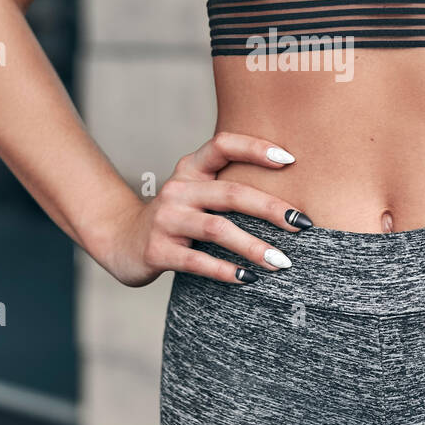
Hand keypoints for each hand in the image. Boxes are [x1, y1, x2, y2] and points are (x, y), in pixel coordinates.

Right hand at [100, 132, 311, 286]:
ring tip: (283, 262)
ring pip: (217, 229)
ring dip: (254, 246)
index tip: (290, 159)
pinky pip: (198, 261)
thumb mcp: (196, 191)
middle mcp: (178, 189)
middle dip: (271, 209)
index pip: (223, 145)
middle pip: (230, 193)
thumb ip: (228, 186)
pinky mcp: (158, 250)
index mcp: (191, 168)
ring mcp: (166, 219)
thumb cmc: (176, 216)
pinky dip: (226, 271)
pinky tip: (249, 279)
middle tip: (303, 223)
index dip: (255, 148)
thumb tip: (290, 198)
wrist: (121, 240)